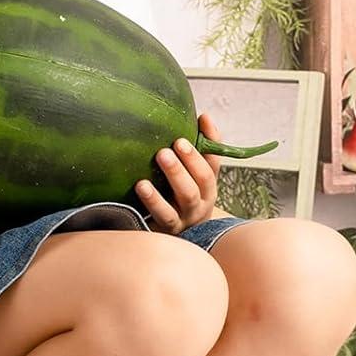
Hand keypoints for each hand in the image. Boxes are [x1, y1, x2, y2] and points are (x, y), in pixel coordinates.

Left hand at [136, 112, 221, 233]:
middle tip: (174, 143)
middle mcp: (202, 201)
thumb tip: (203, 116)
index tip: (199, 120)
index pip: (214, 161)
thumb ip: (196, 148)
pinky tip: (142, 186)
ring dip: (174, 175)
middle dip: (189, 160)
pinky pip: (163, 216)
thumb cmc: (177, 198)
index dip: (210, 141)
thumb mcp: (189, 176)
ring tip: (160, 156)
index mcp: (208, 185)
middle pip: (201, 179)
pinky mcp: (169, 229)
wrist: (176, 240)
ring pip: (186, 196)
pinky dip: (154, 201)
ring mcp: (187, 217)